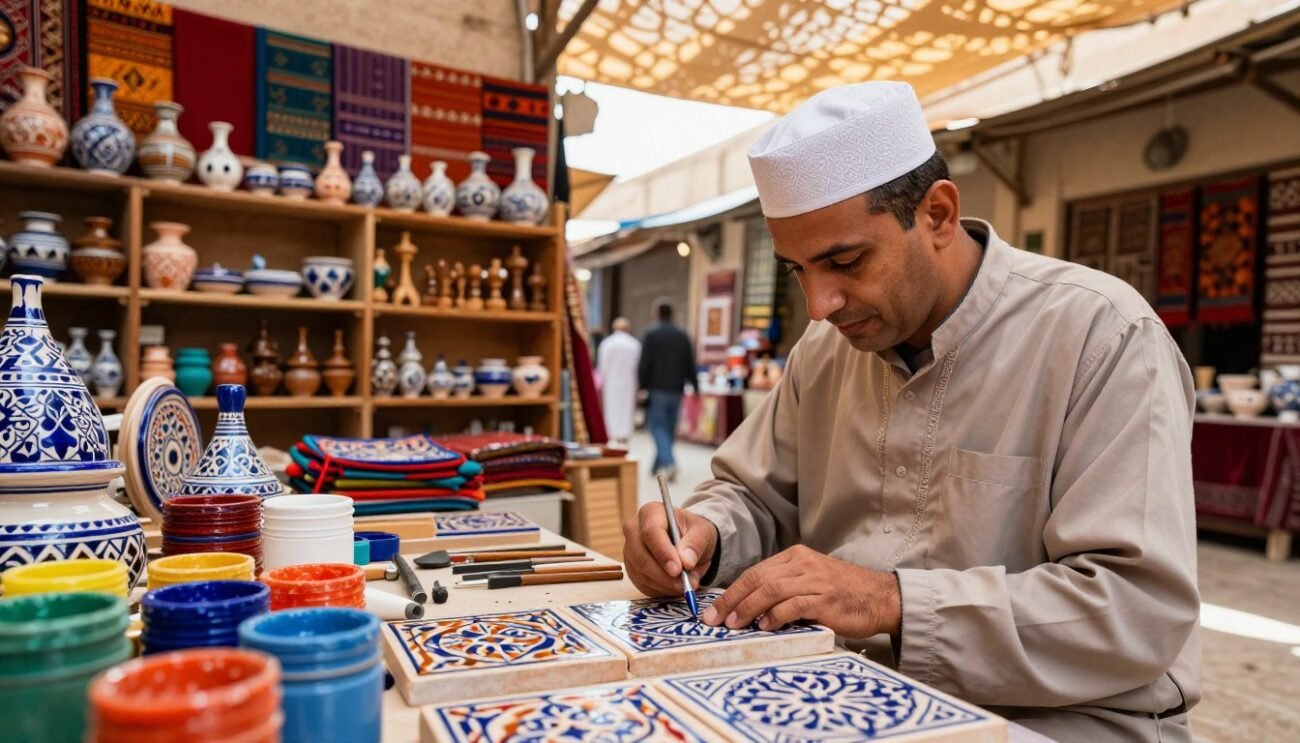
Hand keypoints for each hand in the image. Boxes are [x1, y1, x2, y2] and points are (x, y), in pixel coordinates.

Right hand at [623, 503, 717, 597]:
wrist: (689, 543)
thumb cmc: (693, 532)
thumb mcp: (703, 532)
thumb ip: (696, 544)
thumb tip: (686, 561)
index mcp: (651, 512)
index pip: (651, 532)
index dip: (663, 553)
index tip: (678, 569)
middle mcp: (634, 530)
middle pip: (640, 555)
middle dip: (662, 574)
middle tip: (683, 584)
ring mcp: (630, 550)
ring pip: (640, 573)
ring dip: (664, 584)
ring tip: (685, 585)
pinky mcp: (632, 569)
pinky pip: (642, 584)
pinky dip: (660, 590)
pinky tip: (674, 587)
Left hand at [701, 545, 900, 637]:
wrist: (882, 597)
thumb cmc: (844, 594)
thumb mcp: (811, 582)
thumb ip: (784, 589)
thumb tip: (749, 609)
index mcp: (795, 556)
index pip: (755, 572)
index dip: (732, 592)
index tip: (715, 610)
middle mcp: (803, 564)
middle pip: (757, 579)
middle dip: (732, 600)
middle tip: (715, 619)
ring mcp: (814, 580)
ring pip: (770, 590)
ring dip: (747, 608)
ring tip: (734, 625)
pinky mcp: (825, 599)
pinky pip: (792, 605)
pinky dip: (775, 616)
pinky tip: (765, 626)